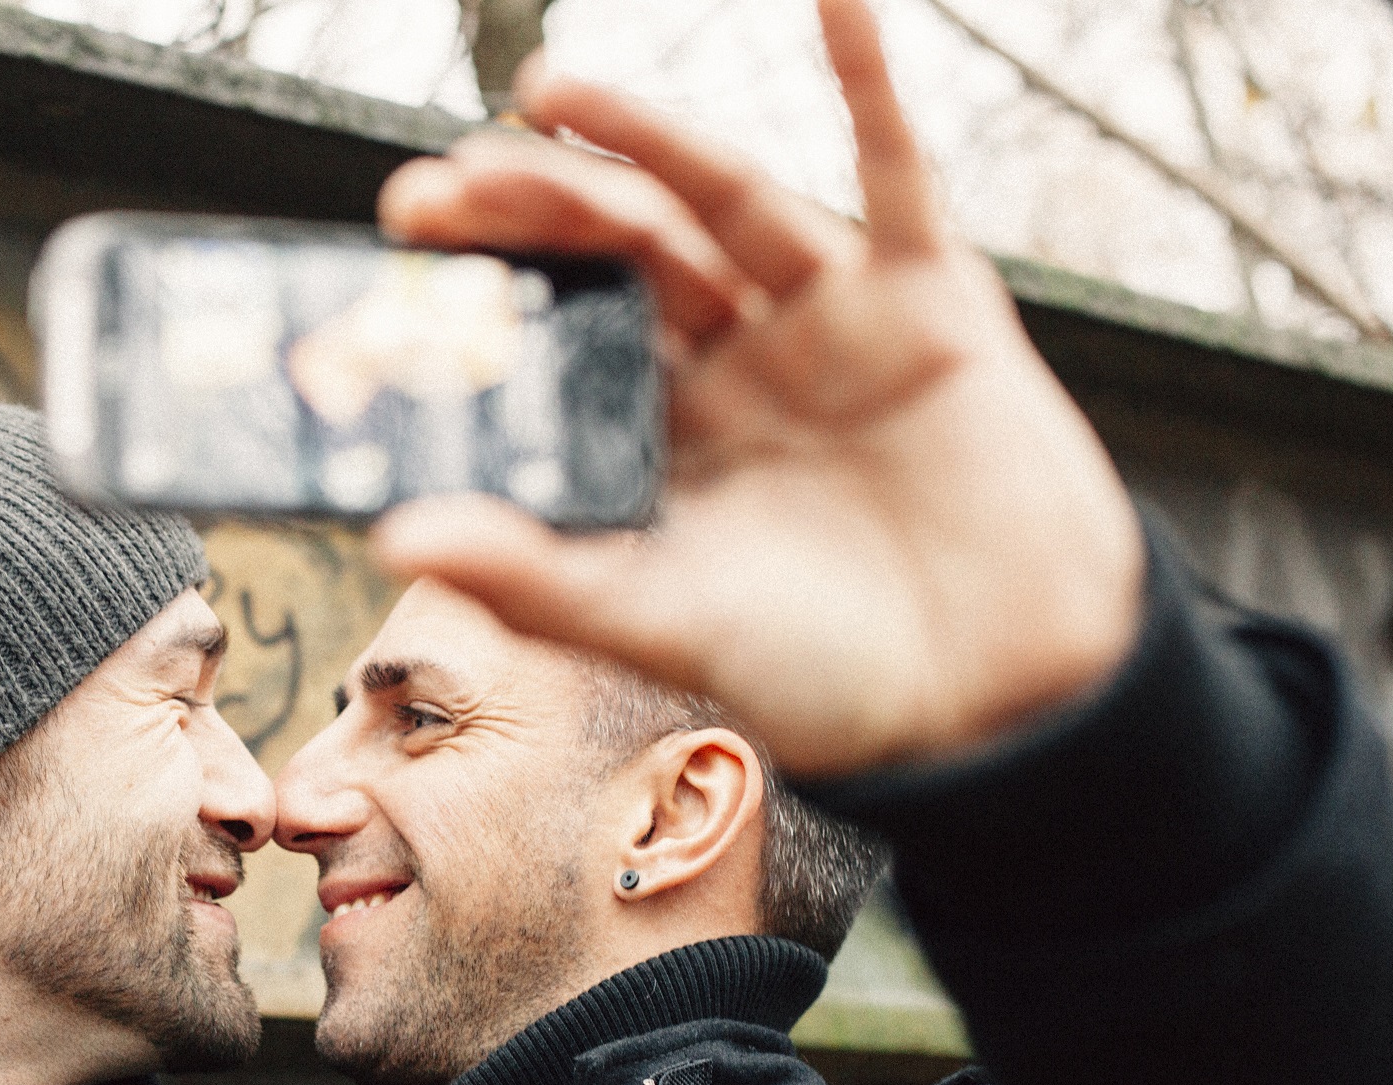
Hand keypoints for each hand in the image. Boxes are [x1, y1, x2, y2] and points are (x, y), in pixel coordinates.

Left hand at [370, 0, 1144, 776]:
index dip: (479, 300)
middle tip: (431, 190)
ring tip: (547, 88)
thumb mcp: (663, 624)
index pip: (552, 340)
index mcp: (658, 436)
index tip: (388, 274)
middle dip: (526, 212)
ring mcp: (824, 320)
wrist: (1004, 698)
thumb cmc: (829, 675)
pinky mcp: (927, 299)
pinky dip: (870, 80)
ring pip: (721, 201)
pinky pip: (900, 171)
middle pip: (616, 254)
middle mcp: (730, 363)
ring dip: (641, 133)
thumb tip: (389, 535)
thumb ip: (536, 576)